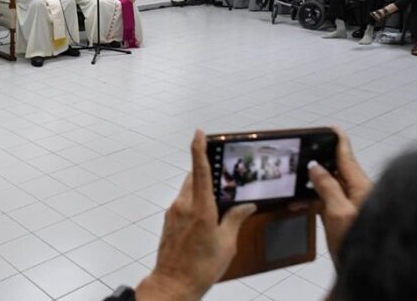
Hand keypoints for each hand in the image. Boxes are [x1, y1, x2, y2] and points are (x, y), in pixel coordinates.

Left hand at [135, 130, 255, 300]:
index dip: (199, 149)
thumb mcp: (227, 244)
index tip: (199, 133)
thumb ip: (235, 220)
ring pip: (188, 190)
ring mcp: (173, 212)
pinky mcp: (169, 220)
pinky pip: (183, 202)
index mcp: (201, 209)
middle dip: (207, 173)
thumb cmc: (200, 268)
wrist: (172, 283)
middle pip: (194, 178)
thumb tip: (246, 205)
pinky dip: (195, 202)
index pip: (200, 171)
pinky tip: (206, 217)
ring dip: (201, 189)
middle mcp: (184, 205)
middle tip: (224, 176)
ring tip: (219, 202)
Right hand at [308, 126, 370, 266]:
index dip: (338, 141)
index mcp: (360, 186)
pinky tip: (297, 203)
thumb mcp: (338, 211)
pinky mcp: (342, 218)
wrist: (366, 271)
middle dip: (317, 163)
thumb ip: (326, 187)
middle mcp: (356, 193)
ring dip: (310, 185)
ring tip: (293, 186)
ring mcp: (349, 206)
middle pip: (335, 170)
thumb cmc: (359, 241)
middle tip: (302, 155)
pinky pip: (325, 201)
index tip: (331, 128)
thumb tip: (315, 168)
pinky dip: (310, 200)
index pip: (347, 157)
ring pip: (327, 186)